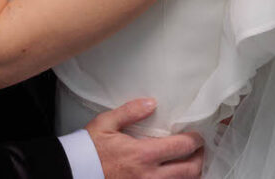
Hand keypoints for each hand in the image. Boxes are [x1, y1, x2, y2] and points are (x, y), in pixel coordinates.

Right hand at [86, 99, 203, 178]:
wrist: (74, 172)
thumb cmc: (89, 149)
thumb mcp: (106, 124)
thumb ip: (130, 112)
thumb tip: (152, 102)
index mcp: (143, 154)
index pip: (181, 147)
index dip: (195, 140)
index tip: (197, 135)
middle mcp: (150, 176)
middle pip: (190, 170)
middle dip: (200, 158)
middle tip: (199, 149)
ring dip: (191, 173)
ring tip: (190, 162)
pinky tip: (174, 174)